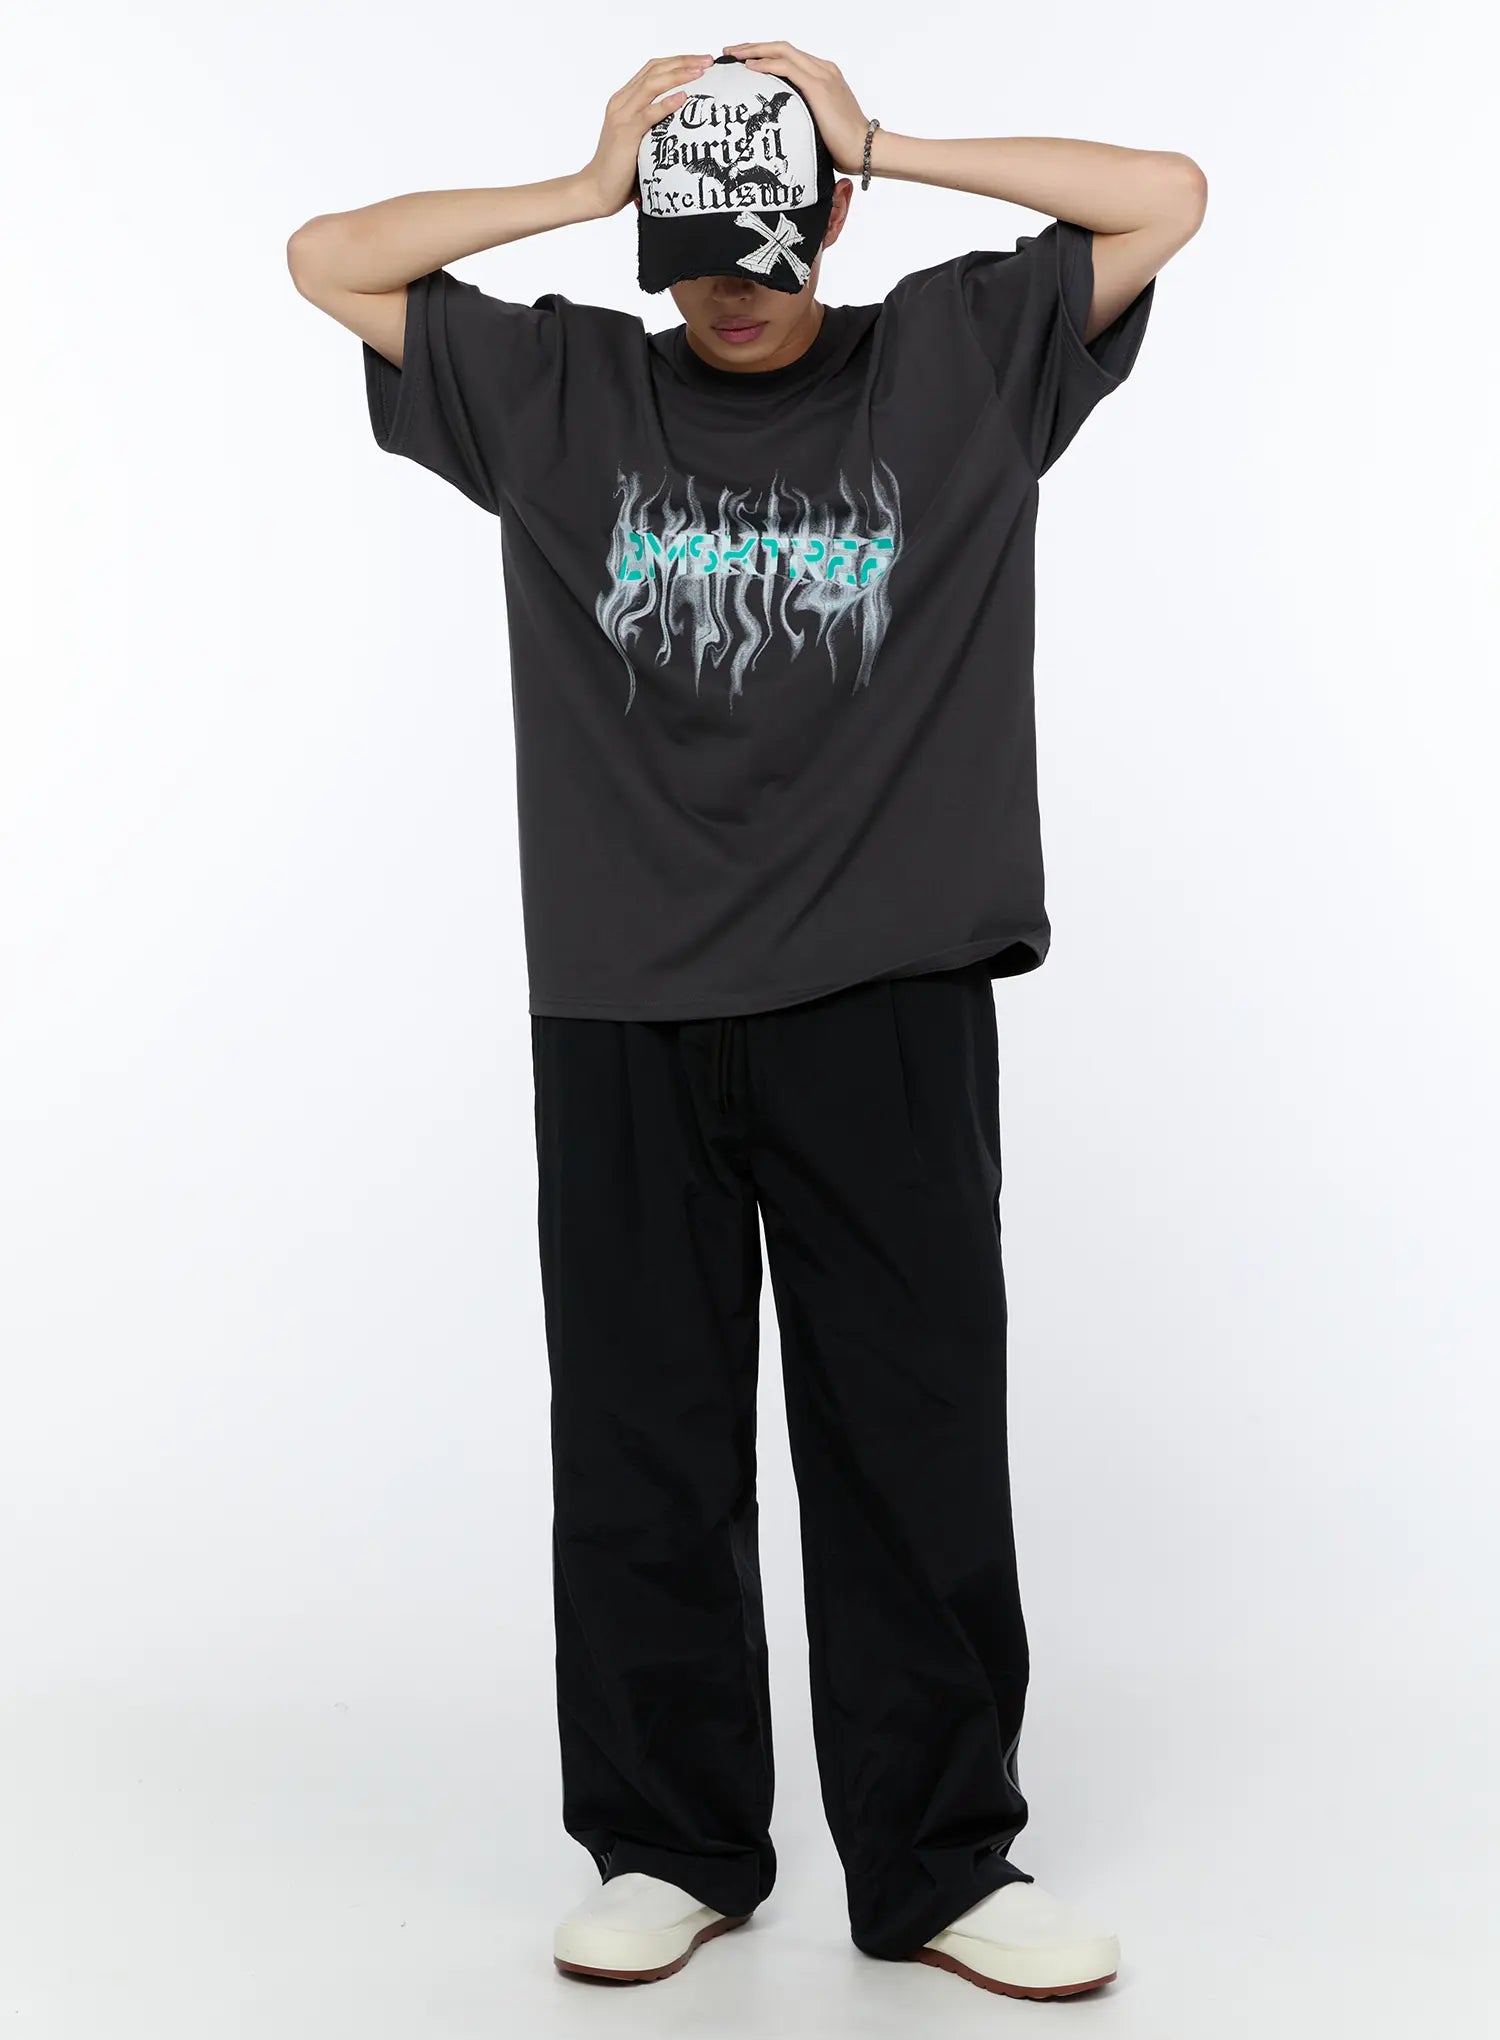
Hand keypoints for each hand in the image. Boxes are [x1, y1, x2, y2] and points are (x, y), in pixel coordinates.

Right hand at [581, 53, 715, 216]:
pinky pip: (648, 114)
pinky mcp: (625, 133)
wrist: (597, 189)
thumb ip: (657, 125)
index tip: (701, 61)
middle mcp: (621, 103)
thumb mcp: (642, 140)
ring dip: (678, 75)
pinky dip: (666, 104)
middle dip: (683, 62)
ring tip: (700, 72)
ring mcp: (622, 116)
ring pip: (652, 85)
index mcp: (624, 100)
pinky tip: (683, 97)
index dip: (677, 61)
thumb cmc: (622, 170)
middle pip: (654, 70)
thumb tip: (686, 122)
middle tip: (708, 60)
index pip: (652, 70)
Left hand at [720, 41, 870, 177]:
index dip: (764, 54)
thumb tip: (782, 125)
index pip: (789, 56)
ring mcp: (822, 75)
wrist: (865, 150)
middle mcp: (823, 69)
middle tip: (731, 52)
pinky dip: (766, 65)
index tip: (743, 60)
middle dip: (754, 47)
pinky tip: (749, 68)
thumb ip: (803, 114)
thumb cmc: (844, 146)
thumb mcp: (819, 123)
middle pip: (782, 48)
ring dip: (755, 51)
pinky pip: (787, 68)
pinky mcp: (819, 87)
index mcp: (824, 75)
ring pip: (782, 52)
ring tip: (734, 56)